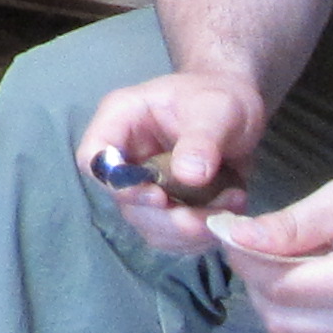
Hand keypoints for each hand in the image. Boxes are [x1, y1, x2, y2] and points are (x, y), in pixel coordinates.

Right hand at [75, 71, 263, 253]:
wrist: (240, 106)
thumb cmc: (221, 96)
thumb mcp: (216, 110)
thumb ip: (201, 140)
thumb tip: (188, 176)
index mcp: (120, 121)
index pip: (93, 158)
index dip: (117, 184)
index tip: (159, 197)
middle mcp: (126, 155)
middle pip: (123, 201)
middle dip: (165, 219)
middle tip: (204, 221)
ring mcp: (145, 183)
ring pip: (148, 224)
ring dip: (186, 232)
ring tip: (226, 213)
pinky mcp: (168, 204)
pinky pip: (172, 234)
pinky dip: (199, 236)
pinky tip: (225, 216)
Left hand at [207, 168, 332, 332]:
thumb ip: (291, 224)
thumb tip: (235, 238)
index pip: (276, 285)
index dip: (241, 257)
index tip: (229, 229)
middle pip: (281, 318)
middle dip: (255, 280)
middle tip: (254, 243)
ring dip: (278, 301)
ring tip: (285, 259)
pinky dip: (306, 317)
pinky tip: (313, 281)